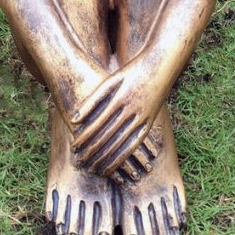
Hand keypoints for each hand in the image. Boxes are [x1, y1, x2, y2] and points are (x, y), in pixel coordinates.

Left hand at [70, 62, 165, 177]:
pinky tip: (115, 165)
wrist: (161, 65)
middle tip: (80, 162)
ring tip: (94, 169)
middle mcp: (132, 110)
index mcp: (120, 97)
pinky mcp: (149, 123)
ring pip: (121, 143)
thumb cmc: (131, 70)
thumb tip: (73, 120)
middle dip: (92, 150)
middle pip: (108, 136)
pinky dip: (124, 156)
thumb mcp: (111, 80)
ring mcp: (142, 117)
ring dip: (107, 157)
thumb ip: (93, 100)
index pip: (97, 123)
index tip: (73, 147)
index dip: (84, 137)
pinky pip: (135, 143)